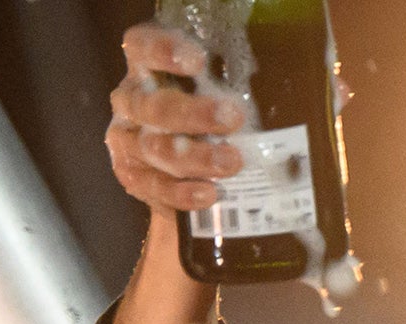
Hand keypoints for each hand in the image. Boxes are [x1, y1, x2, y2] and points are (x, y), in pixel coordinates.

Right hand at [107, 23, 247, 218]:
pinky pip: (155, 186)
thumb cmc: (201, 115)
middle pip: (153, 106)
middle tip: (232, 119)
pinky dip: (182, 192)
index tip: (198, 61)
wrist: (176, 165)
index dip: (163, 51)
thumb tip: (279, 97)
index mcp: (144, 68)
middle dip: (194, 114)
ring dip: (196, 157)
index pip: (142, 47)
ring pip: (155, 148)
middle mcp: (129, 101)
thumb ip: (225, 87)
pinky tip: (209, 192)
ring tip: (231, 162)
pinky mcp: (131, 175)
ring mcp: (126, 140)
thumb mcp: (209, 91)